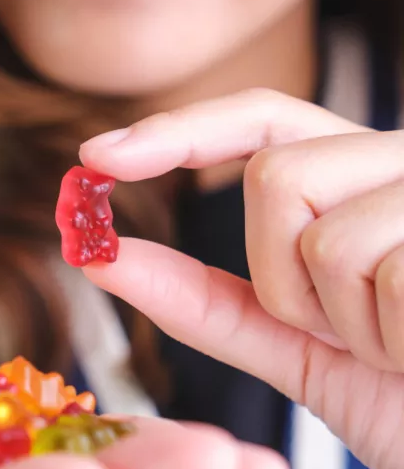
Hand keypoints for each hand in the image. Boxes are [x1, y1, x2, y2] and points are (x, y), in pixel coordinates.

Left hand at [81, 88, 403, 468]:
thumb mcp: (295, 346)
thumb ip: (202, 300)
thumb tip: (102, 256)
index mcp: (362, 181)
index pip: (263, 120)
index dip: (178, 131)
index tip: (94, 155)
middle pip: (277, 177)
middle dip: (282, 276)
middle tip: (343, 332)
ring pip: (325, 233)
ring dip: (343, 322)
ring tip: (399, 348)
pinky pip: (387, 274)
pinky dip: (392, 340)